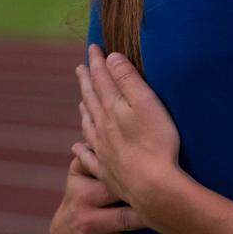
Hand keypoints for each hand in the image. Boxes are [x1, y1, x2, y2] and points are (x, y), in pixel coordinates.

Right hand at [48, 155, 171, 233]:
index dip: (141, 187)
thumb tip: (105, 126)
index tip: (169, 184)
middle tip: (181, 221)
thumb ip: (93, 154)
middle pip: (126, 220)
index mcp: (87, 195)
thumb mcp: (79, 175)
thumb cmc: (80, 197)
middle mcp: (88, 221)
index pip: (118, 188)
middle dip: (153, 221)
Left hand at [76, 45, 183, 218]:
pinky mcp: (108, 172)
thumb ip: (128, 79)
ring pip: (89, 126)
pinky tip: (76, 147)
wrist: (152, 186)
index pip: (102, 79)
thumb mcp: (146, 103)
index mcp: (113, 109)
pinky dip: (81, 150)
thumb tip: (110, 57)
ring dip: (84, 110)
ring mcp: (104, 151)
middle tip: (80, 68)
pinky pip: (89, 157)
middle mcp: (103, 128)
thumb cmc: (156, 142)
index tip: (93, 47)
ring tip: (80, 101)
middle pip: (92, 100)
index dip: (97, 63)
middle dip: (87, 81)